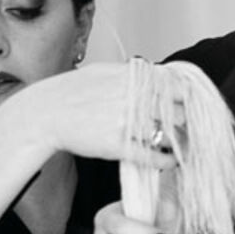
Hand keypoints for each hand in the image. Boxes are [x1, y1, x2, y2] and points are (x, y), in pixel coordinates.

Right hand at [6, 64, 185, 166]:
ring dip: (178, 142)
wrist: (46, 113)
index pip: (176, 87)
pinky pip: (153, 156)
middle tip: (188, 130)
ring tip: (180, 146)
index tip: (186, 108)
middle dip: (185, 121)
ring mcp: (127, 122)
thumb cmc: (71, 92)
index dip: (184, 99)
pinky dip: (166, 161)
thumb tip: (154, 75)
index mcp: (132, 78)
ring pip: (169, 134)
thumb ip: (131, 73)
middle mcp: (133, 97)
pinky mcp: (118, 145)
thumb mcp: (103, 71)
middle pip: (178, 111)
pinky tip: (170, 162)